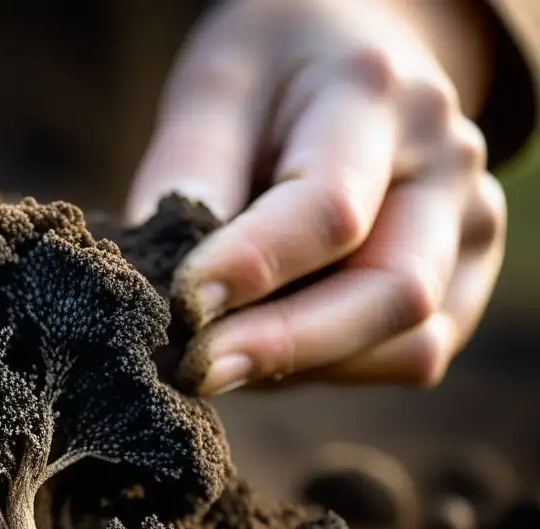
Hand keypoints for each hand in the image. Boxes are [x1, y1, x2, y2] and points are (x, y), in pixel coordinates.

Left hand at [127, 0, 505, 394]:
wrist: (357, 59)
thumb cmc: (274, 76)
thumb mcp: (217, 87)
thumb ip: (193, 171)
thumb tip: (159, 280)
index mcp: (378, 97)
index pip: (327, 208)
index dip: (251, 269)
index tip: (180, 307)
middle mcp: (446, 163)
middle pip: (392, 290)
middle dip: (284, 345)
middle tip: (196, 370)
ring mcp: (468, 225)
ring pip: (407, 342)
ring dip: (306, 364)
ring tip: (225, 347)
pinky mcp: (465, 279)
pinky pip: (409, 356)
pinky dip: (332, 367)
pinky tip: (271, 343)